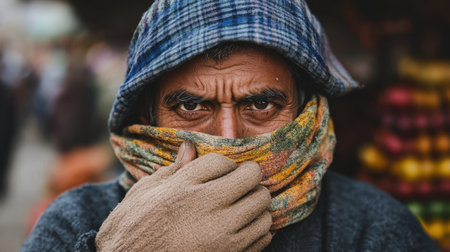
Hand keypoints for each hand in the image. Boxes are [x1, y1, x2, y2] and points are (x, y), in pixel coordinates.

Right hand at [96, 141, 271, 251]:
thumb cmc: (130, 230)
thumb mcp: (144, 193)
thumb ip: (173, 170)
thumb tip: (189, 147)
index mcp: (183, 188)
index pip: (223, 161)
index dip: (225, 164)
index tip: (222, 172)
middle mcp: (207, 208)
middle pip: (251, 178)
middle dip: (247, 176)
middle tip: (238, 184)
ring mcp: (222, 235)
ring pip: (262, 207)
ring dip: (255, 204)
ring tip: (241, 207)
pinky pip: (263, 235)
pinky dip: (258, 228)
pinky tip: (242, 228)